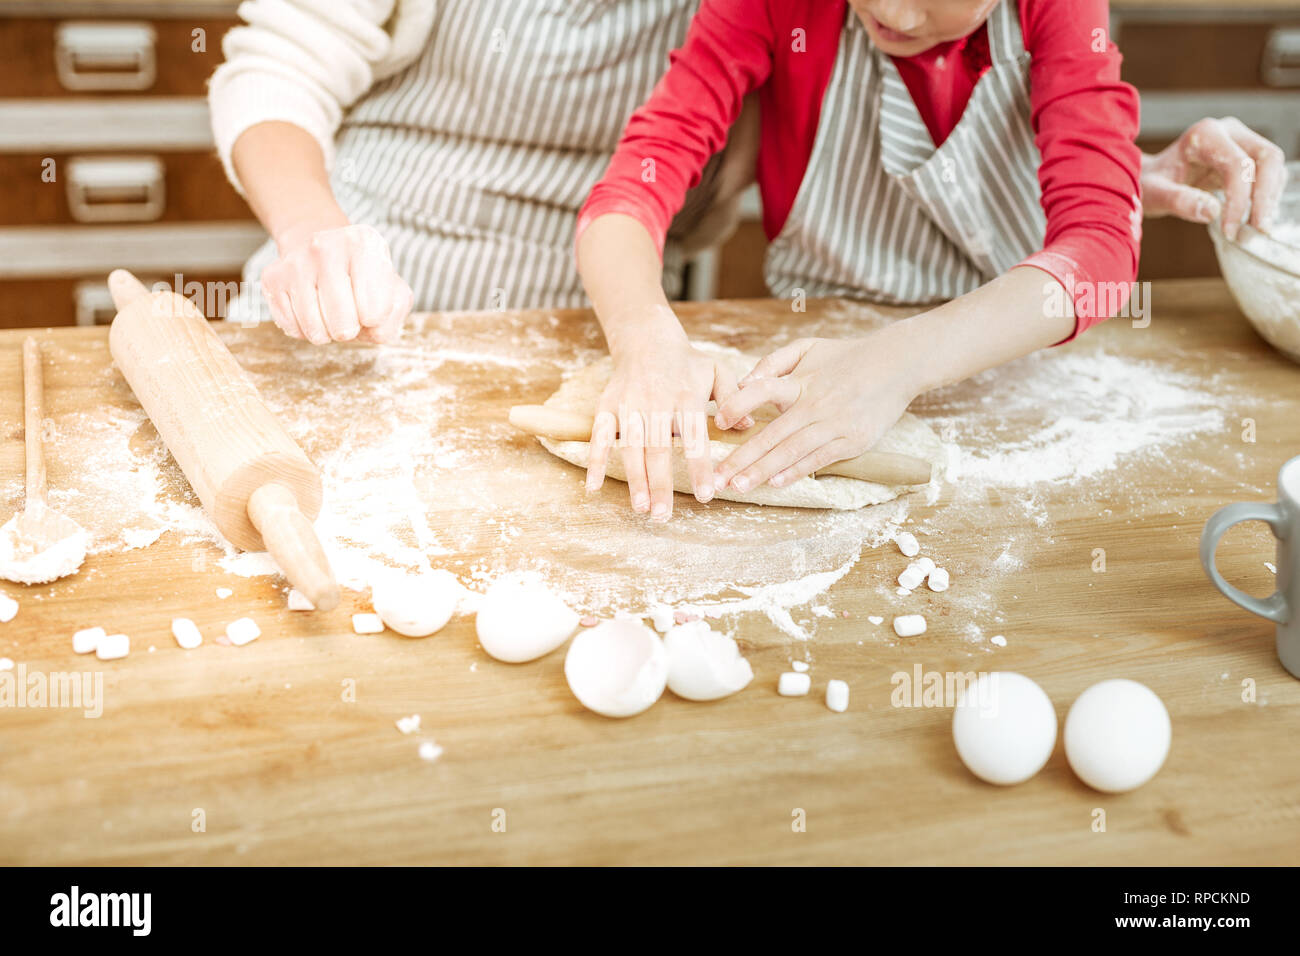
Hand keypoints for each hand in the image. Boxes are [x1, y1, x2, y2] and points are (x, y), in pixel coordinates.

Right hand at [261, 222, 413, 344]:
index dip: (375, 319)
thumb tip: (372, 328)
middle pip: (344, 324)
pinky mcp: (272, 278)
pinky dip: (305, 331)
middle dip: (350, 330)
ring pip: (315, 330)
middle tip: (349, 315)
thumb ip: (394, 314)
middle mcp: (326, 246)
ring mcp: (295, 262)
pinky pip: (292, 328)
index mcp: (363, 244)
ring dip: (327, 333)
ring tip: (331, 314)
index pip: (375, 311)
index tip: (371, 306)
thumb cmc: (364, 278)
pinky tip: (311, 311)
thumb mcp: (392, 289)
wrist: (323, 250)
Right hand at [587, 328, 747, 519]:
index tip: (705, 495)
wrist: (646, 337)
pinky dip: (594, 460)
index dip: (699, 467)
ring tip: (640, 508)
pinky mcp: (607, 406)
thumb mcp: (717, 371)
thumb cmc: (687, 363)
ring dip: (634, 478)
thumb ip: (733, 398)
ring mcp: (628, 404)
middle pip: (658, 448)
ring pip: (630, 446)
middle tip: (663, 516)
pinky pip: (599, 436)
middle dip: (660, 483)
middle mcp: (656, 401)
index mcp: (686, 396)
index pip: (694, 437)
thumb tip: (748, 426)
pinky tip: (593, 487)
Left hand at [712, 333, 917, 491]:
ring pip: (792, 451)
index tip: (720, 421)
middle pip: (772, 434)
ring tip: (739, 486)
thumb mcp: (808, 348)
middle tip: (717, 476)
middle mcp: (815, 404)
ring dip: (763, 470)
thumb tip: (744, 382)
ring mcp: (835, 425)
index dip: (740, 404)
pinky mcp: (853, 441)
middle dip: (742, 458)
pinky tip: (776, 483)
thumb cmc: (845, 357)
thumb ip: (773, 362)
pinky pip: (819, 459)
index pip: (763, 390)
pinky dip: (797, 471)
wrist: (897, 364)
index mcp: (801, 381)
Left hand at [1141, 117, 1287, 238]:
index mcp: (1204, 135)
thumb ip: (1179, 201)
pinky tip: (1254, 219)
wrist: (1149, 177)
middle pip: (1266, 158)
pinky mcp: (1246, 156)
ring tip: (1255, 229)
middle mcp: (1227, 131)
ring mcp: (1240, 141)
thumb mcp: (1154, 194)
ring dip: (1269, 198)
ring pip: (1272, 166)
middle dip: (1265, 196)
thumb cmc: (1148, 183)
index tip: (1230, 231)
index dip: (1239, 199)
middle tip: (1259, 230)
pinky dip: (1267, 196)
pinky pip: (1268, 174)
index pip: (1237, 164)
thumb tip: (1213, 212)